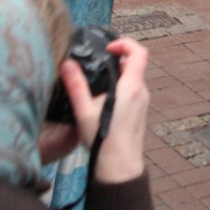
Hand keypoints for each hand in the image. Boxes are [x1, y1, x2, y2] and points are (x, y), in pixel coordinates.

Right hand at [62, 36, 150, 183]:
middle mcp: (141, 91)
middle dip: (117, 58)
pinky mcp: (140, 111)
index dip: (125, 43)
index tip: (108, 48)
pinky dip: (121, 86)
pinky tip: (103, 98)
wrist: (119, 165)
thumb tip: (67, 63)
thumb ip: (75, 84)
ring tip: (97, 80)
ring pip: (134, 78)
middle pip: (136, 64)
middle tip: (99, 61)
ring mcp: (143, 102)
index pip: (139, 52)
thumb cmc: (103, 139)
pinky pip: (133, 90)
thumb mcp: (84, 110)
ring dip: (118, 73)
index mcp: (131, 87)